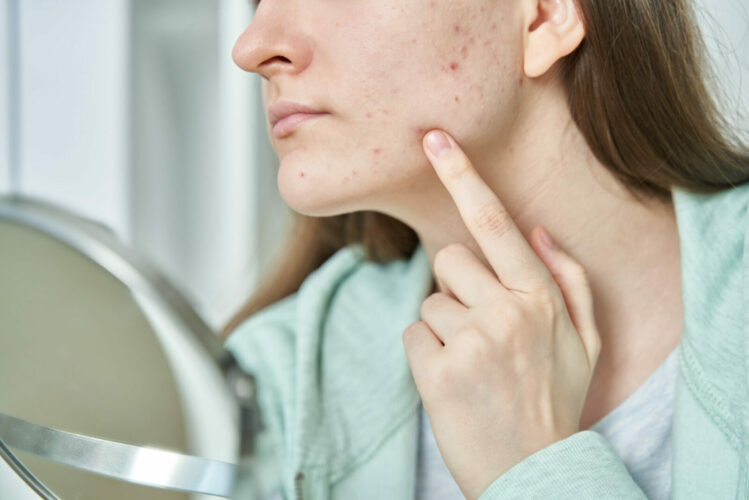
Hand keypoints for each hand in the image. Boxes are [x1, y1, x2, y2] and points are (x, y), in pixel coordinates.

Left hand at [401, 130, 601, 499]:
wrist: (534, 473)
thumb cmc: (555, 401)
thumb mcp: (585, 342)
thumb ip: (567, 280)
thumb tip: (537, 230)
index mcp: (541, 298)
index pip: (494, 223)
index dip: (463, 177)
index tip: (434, 139)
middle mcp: (508, 311)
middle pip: (448, 260)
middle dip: (457, 288)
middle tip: (480, 332)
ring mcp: (472, 341)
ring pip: (430, 301)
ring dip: (445, 329)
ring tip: (473, 365)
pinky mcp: (438, 371)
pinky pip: (413, 335)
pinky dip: (427, 356)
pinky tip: (454, 382)